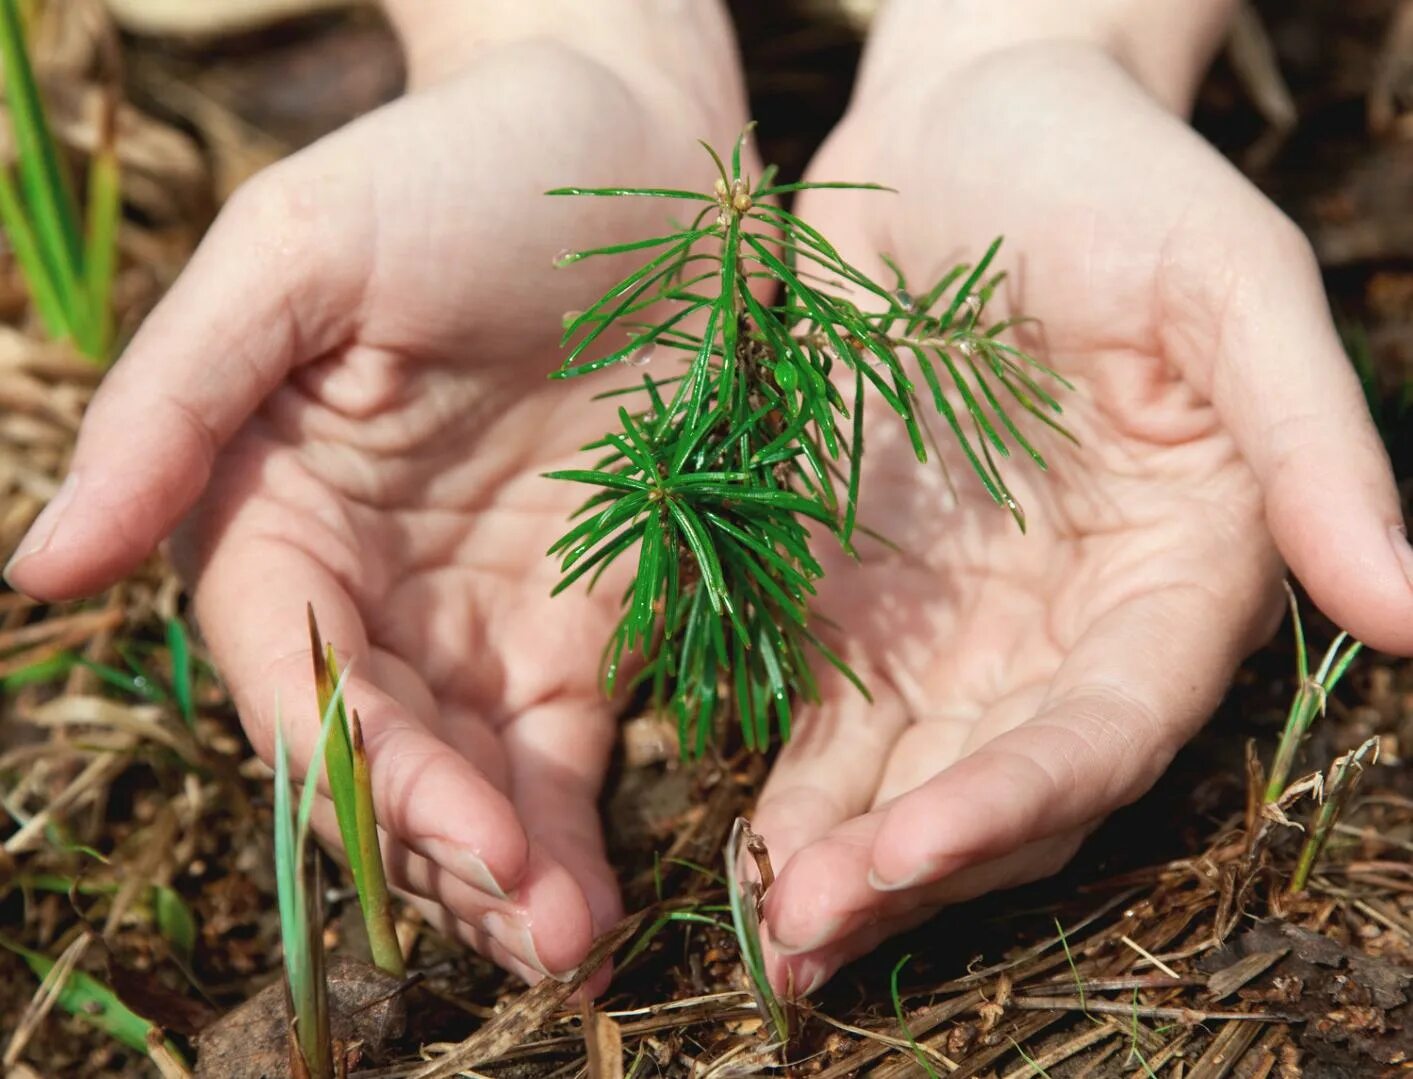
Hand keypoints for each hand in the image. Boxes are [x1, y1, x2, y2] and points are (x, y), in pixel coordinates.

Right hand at [4, 9, 751, 985]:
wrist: (640, 152)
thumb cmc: (457, 174)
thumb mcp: (299, 255)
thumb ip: (177, 403)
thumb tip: (41, 568)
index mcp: (272, 512)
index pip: (286, 676)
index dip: (353, 768)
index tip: (443, 832)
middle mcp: (366, 586)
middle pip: (375, 757)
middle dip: (441, 851)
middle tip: (530, 928)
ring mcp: (477, 615)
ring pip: (467, 782)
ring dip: (505, 873)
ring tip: (568, 939)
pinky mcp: (583, 622)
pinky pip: (562, 753)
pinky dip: (571, 829)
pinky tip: (596, 899)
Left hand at [750, 28, 1412, 992]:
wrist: (965, 125)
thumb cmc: (1113, 179)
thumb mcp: (1227, 285)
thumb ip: (1309, 448)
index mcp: (1176, 576)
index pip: (1102, 730)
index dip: (1012, 801)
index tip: (905, 851)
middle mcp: (1068, 624)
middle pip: (1001, 786)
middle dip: (908, 868)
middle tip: (799, 935)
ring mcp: (959, 617)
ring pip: (908, 777)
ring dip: (838, 859)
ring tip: (764, 934)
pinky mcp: (864, 589)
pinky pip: (829, 713)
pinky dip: (791, 781)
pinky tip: (738, 838)